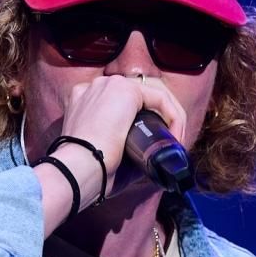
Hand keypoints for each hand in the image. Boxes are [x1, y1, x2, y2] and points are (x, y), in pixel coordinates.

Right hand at [55, 73, 188, 192]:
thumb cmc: (90, 171)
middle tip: (170, 145)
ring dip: (170, 119)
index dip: (142, 123)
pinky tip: (176, 138)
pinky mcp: (126, 90)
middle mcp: (96, 87)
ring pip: (152, 96)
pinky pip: (160, 98)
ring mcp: (111, 85)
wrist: (79, 169)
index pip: (120, 105)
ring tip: (176, 144)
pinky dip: (174, 117)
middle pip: (139, 98)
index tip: (152, 148)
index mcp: (84, 101)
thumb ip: (125, 151)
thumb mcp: (105, 155)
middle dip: (159, 120)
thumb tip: (150, 161)